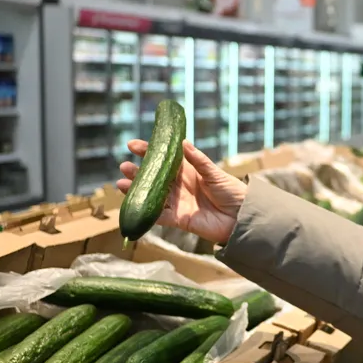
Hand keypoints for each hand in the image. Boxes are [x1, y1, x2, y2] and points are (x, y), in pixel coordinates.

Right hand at [117, 139, 246, 243]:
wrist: (242, 217)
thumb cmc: (232, 191)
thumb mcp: (215, 173)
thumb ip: (198, 160)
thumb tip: (182, 143)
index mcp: (188, 172)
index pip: (164, 159)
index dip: (149, 152)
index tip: (132, 145)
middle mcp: (180, 186)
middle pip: (154, 178)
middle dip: (138, 172)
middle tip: (124, 165)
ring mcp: (178, 203)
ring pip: (152, 196)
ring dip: (136, 190)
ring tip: (120, 183)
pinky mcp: (179, 219)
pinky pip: (159, 216)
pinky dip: (147, 212)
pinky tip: (132, 205)